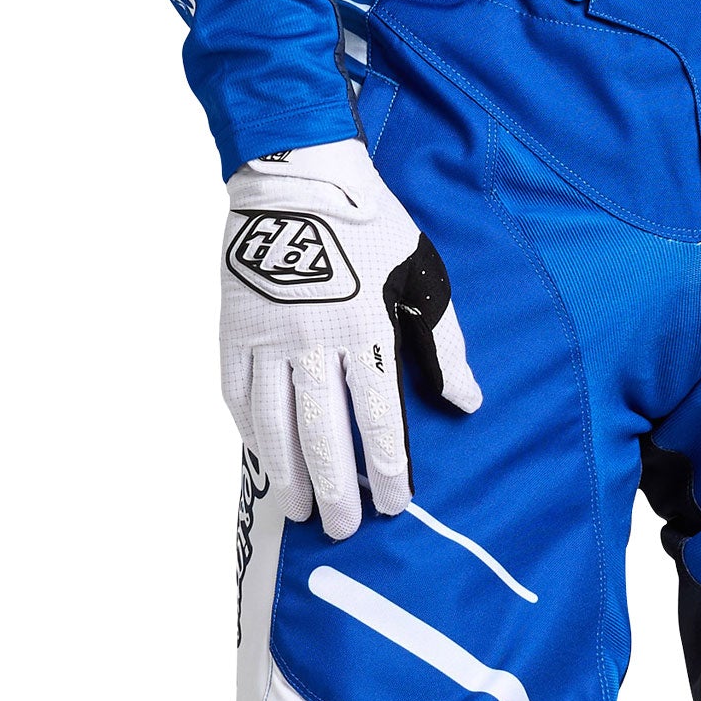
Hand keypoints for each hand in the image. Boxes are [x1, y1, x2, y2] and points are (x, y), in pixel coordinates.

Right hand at [220, 139, 480, 538]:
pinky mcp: (233, 327)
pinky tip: (262, 459)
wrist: (297, 170)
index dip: (387, 470)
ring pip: (274, 425)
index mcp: (366, 331)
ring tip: (298, 511)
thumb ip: (443, 346)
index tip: (395, 504)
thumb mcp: (422, 278)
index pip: (378, 420)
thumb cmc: (370, 227)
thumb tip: (467, 402)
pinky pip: (236, 393)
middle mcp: (314, 342)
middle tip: (343, 530)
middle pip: (323, 436)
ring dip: (287, 474)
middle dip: (336, 491)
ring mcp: (267, 337)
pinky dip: (249, 432)